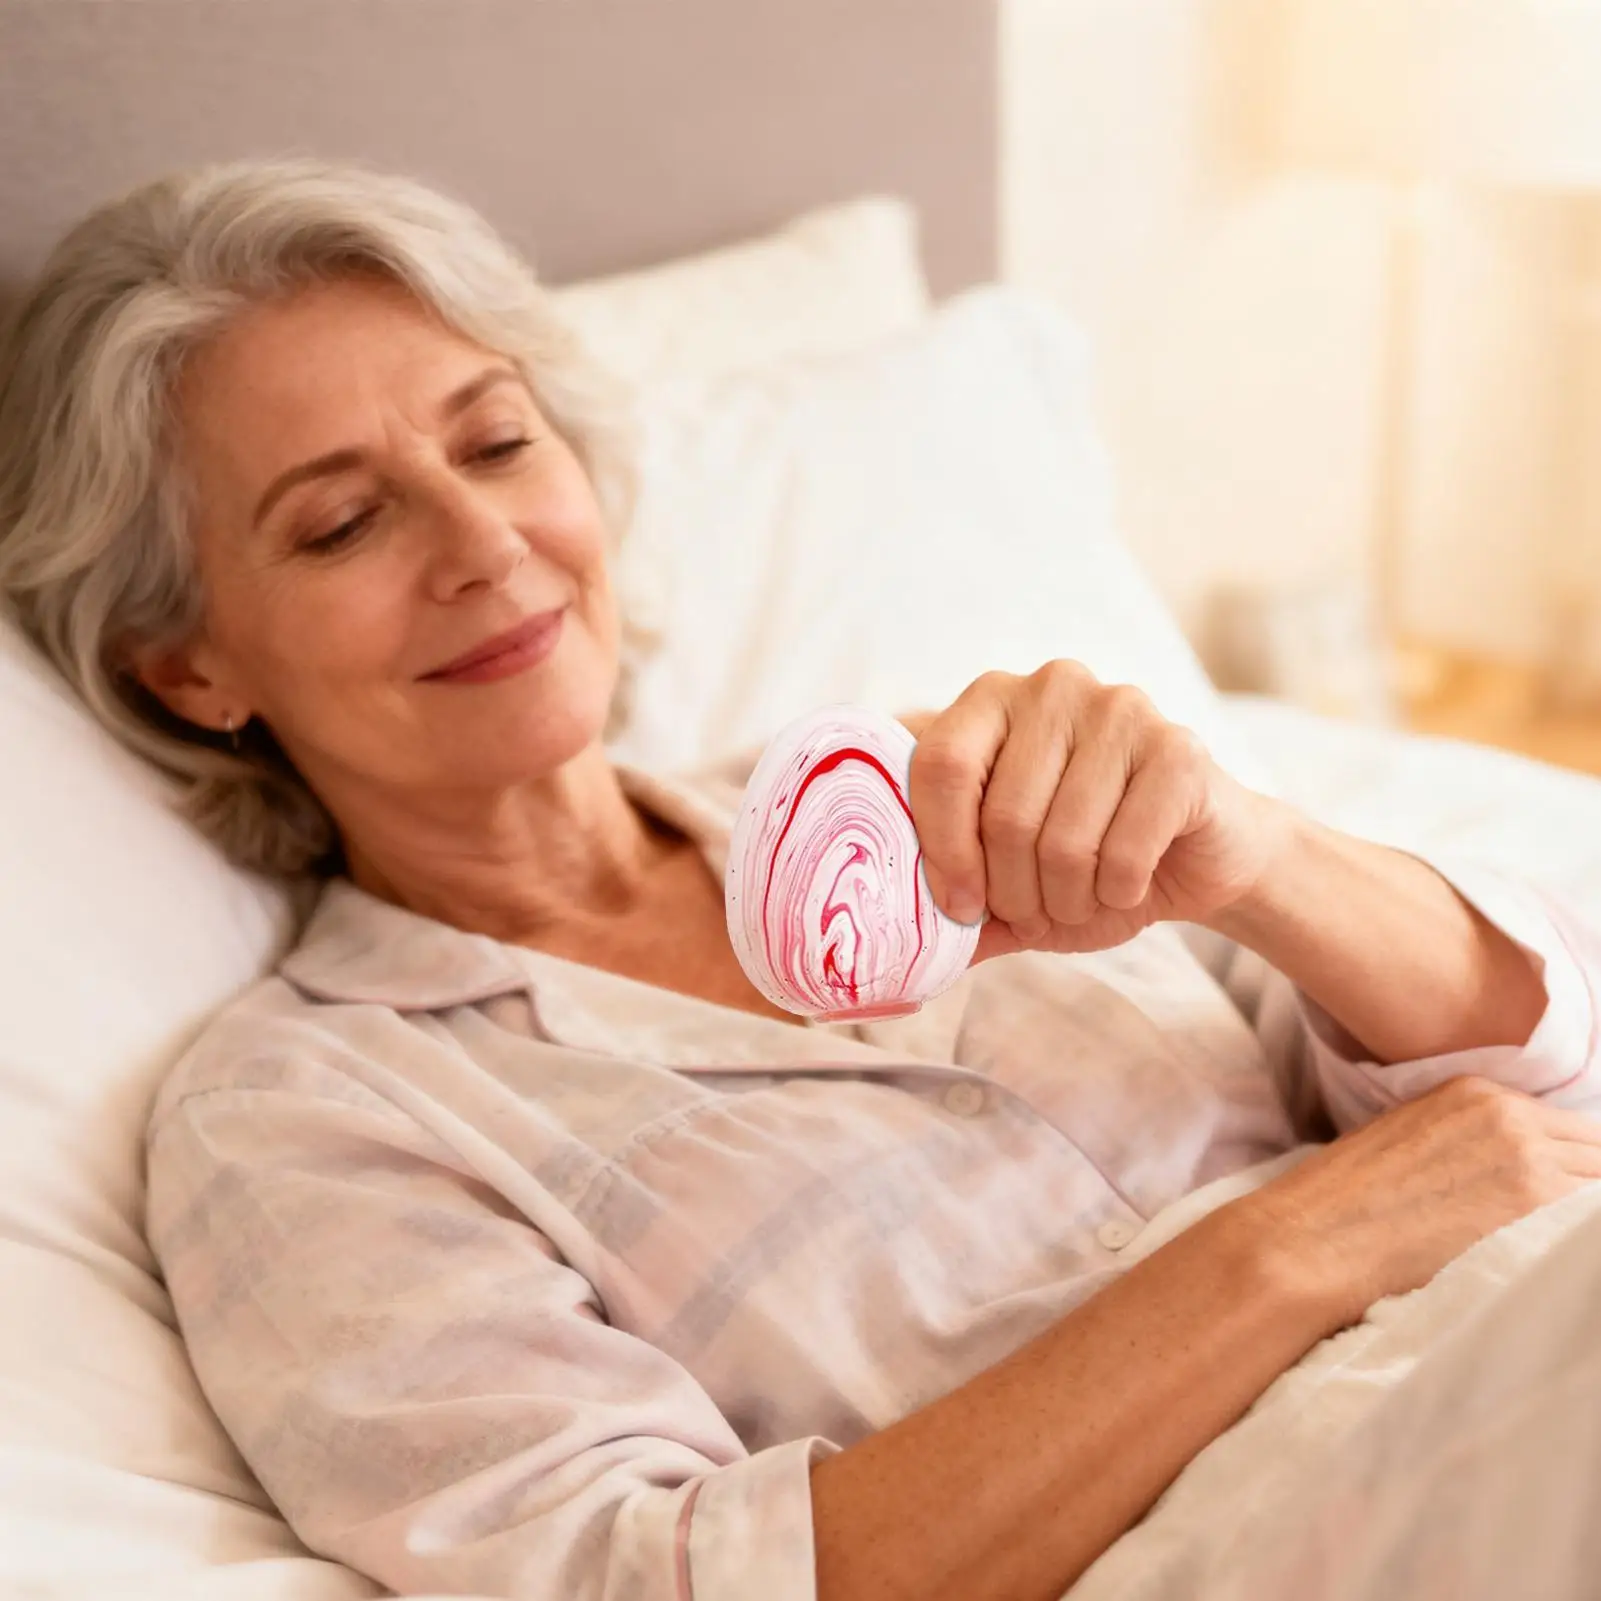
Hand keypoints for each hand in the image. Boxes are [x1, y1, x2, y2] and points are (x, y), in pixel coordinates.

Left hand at [901, 661, 1290, 961]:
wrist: (1196, 857)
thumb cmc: (1087, 858)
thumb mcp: (1005, 880)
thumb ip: (951, 895)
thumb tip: (890, 939)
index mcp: (992, 700)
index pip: (940, 767)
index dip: (944, 851)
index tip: (961, 907)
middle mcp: (1054, 686)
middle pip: (1004, 816)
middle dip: (1014, 892)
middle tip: (1035, 910)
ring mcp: (1121, 709)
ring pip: (1064, 841)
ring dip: (1068, 900)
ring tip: (1080, 899)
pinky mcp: (1179, 749)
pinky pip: (1125, 851)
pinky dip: (1120, 892)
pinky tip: (1128, 885)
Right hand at [1238, 1075, 1600, 1327]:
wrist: (1314, 1238)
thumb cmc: (1345, 1201)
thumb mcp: (1411, 1138)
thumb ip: (1472, 1140)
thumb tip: (1515, 1174)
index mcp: (1477, 1092)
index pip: (1571, 1129)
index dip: (1571, 1167)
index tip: (1554, 1199)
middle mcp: (1510, 1117)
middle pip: (1596, 1155)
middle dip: (1584, 1192)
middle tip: (1550, 1227)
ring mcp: (1528, 1162)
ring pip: (1597, 1190)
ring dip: (1580, 1220)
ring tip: (1538, 1247)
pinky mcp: (1533, 1209)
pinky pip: (1587, 1226)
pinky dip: (1574, 1246)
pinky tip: (1544, 1264)